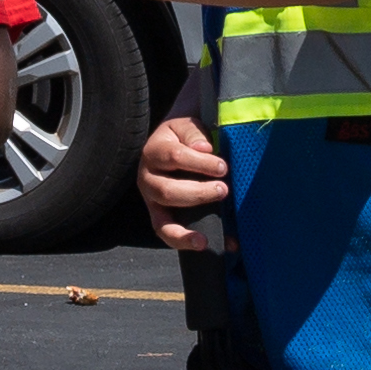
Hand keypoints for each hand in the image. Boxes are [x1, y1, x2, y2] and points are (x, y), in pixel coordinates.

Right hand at [137, 109, 232, 252]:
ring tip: (213, 224)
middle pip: (166, 191)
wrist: (175, 143)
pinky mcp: (160, 215)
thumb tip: (204, 147)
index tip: (223, 167)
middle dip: (198, 193)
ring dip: (190, 224)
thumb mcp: (187, 126)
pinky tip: (206, 244)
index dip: (200, 163)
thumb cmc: (185, 136)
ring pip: (163, 219)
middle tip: (223, 190)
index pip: (174, 157)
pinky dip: (184, 241)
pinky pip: (166, 233)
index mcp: (154, 152)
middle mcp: (147, 178)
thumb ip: (194, 133)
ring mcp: (152, 200)